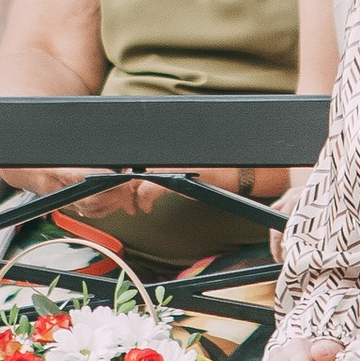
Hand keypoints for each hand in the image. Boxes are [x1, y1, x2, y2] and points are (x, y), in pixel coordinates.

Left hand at [128, 163, 285, 221]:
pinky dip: (143, 200)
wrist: (235, 171)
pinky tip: (146, 208)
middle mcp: (164, 154)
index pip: (136, 160)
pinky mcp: (174, 175)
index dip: (126, 177)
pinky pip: (148, 188)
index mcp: (164, 152)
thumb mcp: (183, 168)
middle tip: (125, 202)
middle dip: (124, 189)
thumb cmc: (212, 171)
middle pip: (132, 169)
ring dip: (131, 196)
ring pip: (136, 178)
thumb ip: (163, 170)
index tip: (125, 190)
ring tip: (134, 207)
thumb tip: (142, 181)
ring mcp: (168, 163)